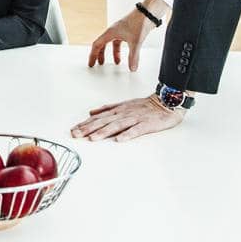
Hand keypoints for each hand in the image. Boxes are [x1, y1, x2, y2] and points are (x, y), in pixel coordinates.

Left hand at [70, 94, 184, 142]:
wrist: (166, 102)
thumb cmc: (145, 106)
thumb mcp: (123, 105)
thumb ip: (107, 109)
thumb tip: (91, 112)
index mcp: (118, 110)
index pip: (98, 118)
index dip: (85, 124)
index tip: (73, 130)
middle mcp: (123, 113)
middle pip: (103, 122)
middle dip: (88, 128)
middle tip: (76, 135)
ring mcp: (135, 118)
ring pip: (117, 125)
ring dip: (104, 132)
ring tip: (92, 139)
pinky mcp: (146, 124)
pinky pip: (136, 130)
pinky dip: (127, 134)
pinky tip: (119, 139)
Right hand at [88, 6, 157, 69]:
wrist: (148, 12)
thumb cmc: (139, 22)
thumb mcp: (135, 42)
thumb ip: (133, 57)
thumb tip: (132, 68)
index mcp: (110, 32)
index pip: (97, 45)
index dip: (93, 55)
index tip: (91, 63)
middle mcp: (113, 31)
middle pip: (102, 44)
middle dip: (100, 55)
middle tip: (99, 64)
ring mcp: (120, 30)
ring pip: (112, 43)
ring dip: (113, 53)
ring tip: (116, 62)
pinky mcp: (128, 31)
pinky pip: (120, 42)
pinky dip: (122, 49)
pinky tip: (127, 53)